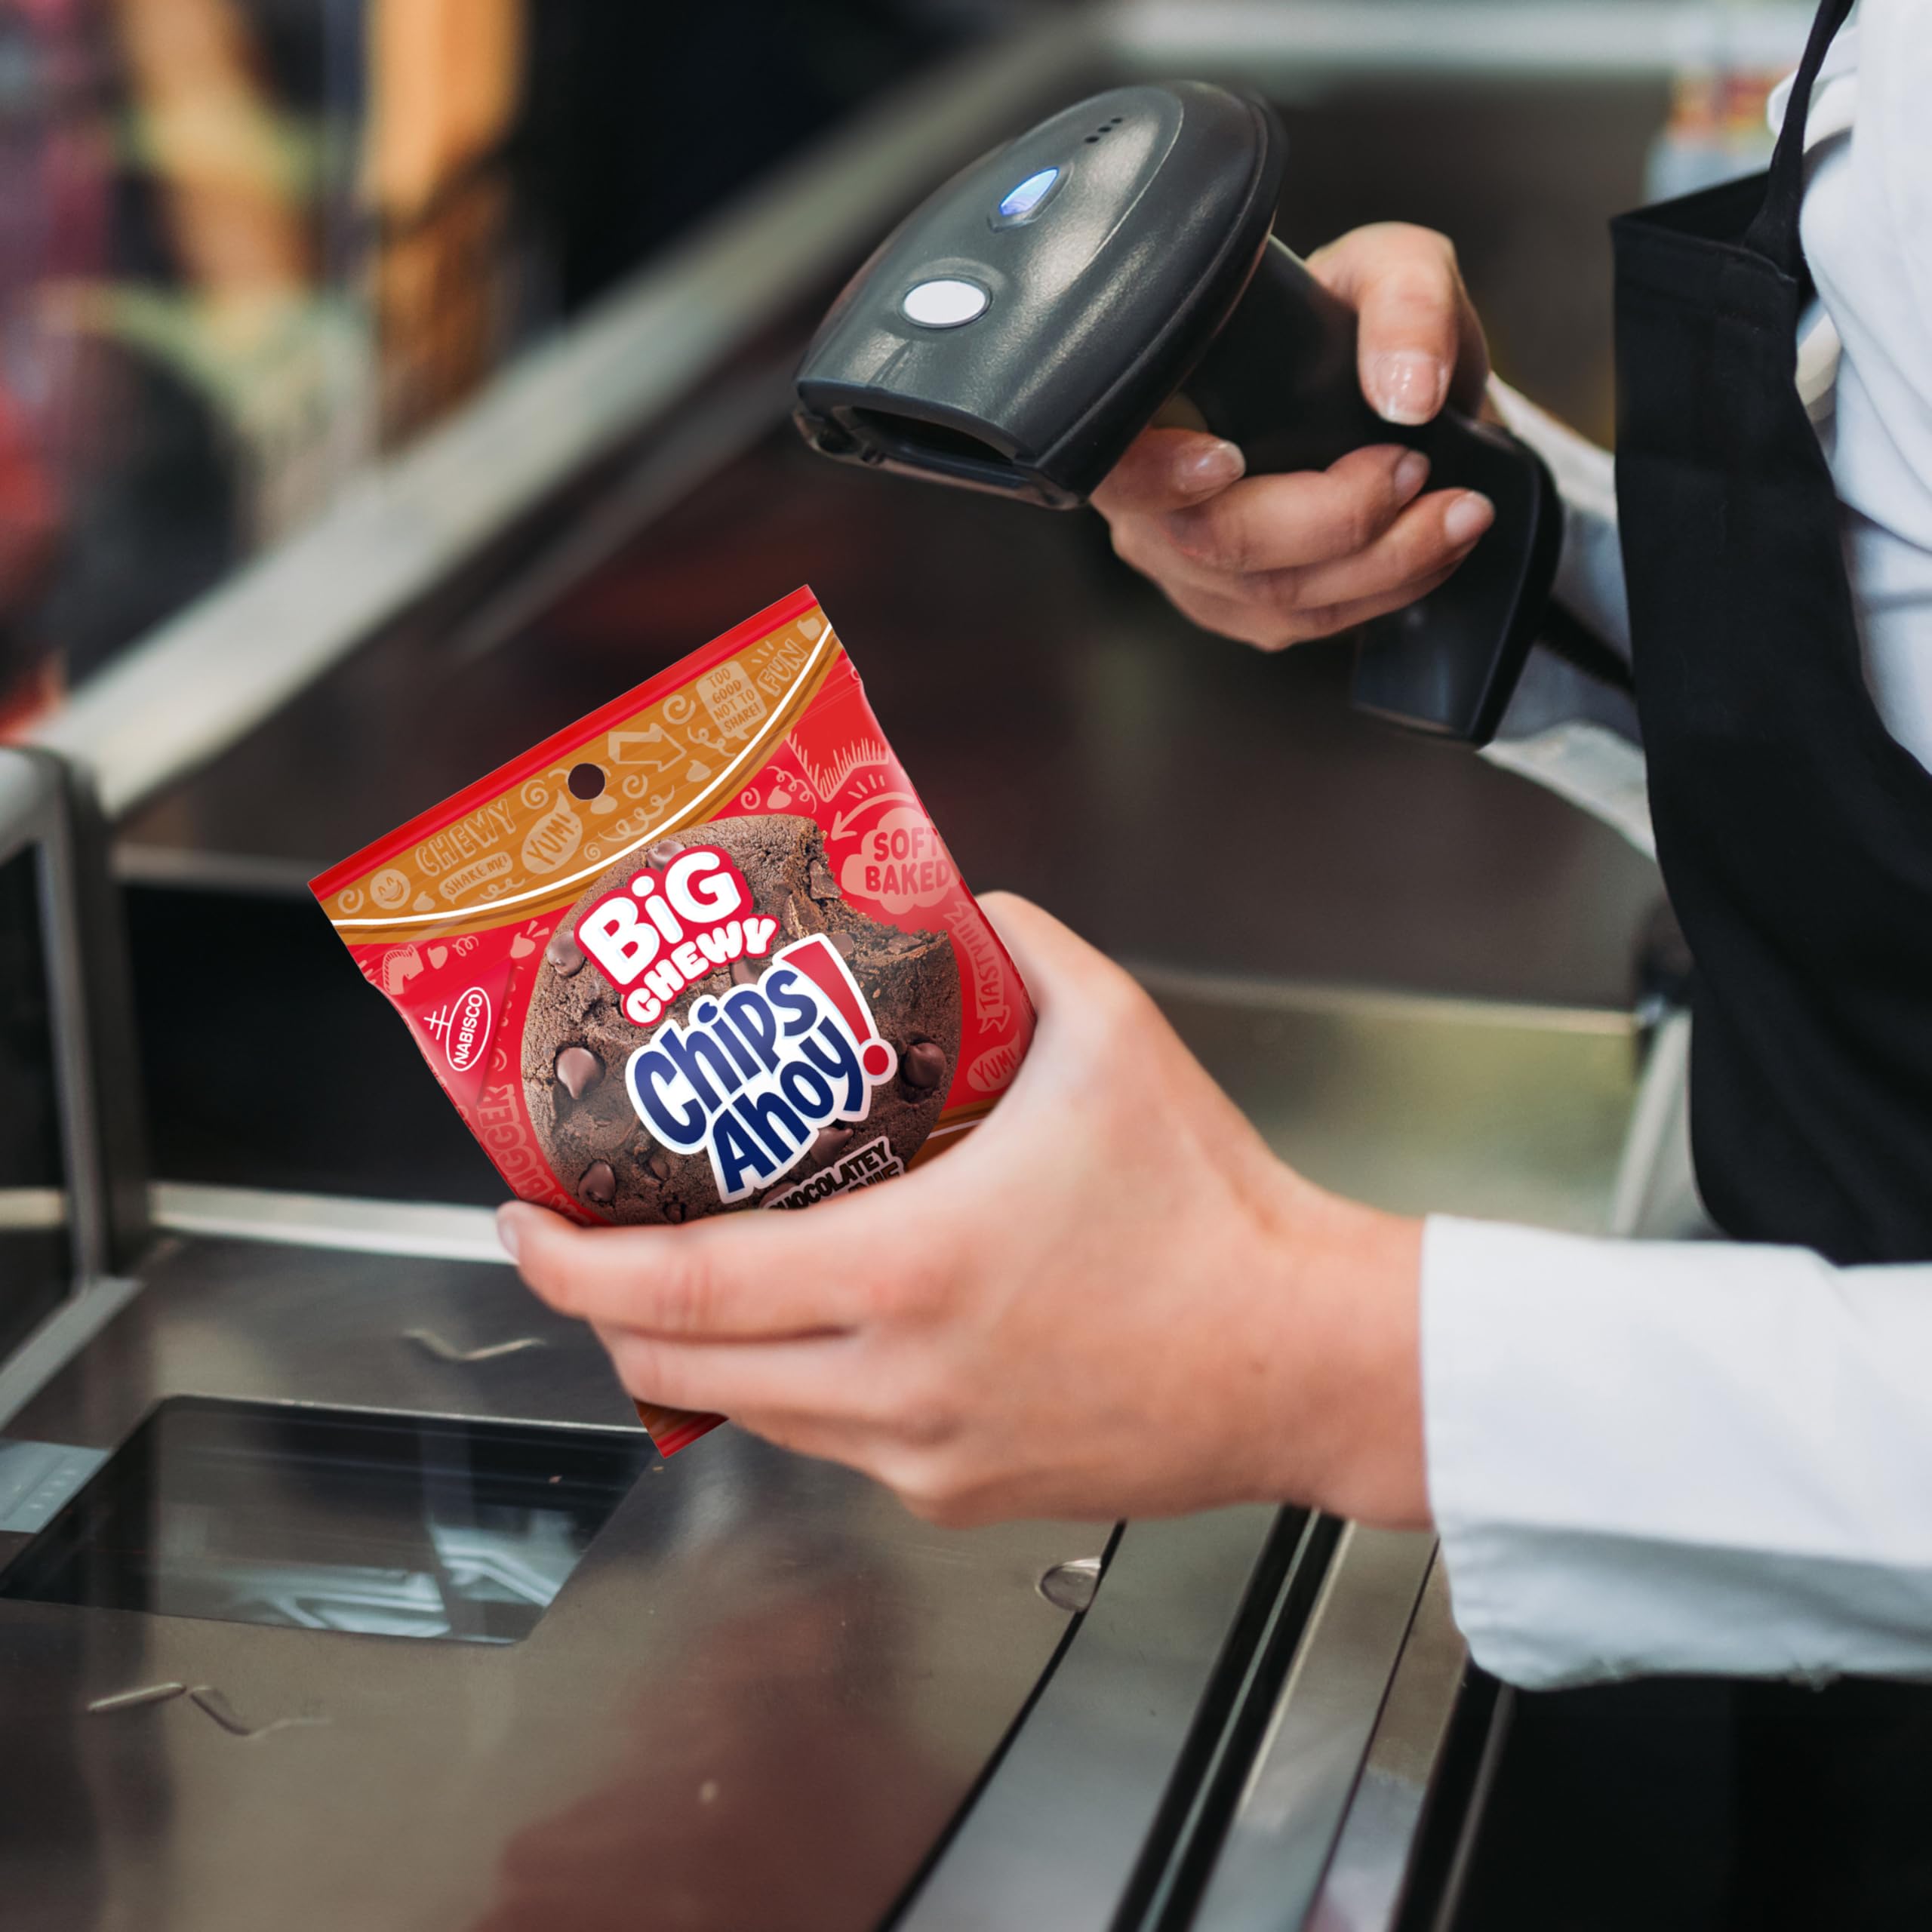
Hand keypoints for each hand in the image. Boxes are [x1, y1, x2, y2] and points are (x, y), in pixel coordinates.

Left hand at [499, 894, 1426, 1529]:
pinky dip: (797, 1389)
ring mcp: (922, 1454)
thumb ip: (1019, 948)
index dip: (569, 1265)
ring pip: (751, 1417)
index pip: (675, 1291)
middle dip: (607, 1312)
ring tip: (700, 1276)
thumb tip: (957, 909)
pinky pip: (836, 1446)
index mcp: (905, 1270)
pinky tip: (828, 1329)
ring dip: (700, 1351)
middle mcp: (893, 1383)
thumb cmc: (1212, 1212)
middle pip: (679, 1371)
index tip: (522, 1221)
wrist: (1302, 1357)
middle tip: (592, 1242)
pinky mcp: (960, 1494)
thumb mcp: (1113, 1036)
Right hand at [1093, 223, 1496, 650]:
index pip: (1111, 461)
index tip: (1229, 459)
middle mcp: (1149, 501)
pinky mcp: (1239, 608)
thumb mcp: (1391, 269)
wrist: (1377, 387)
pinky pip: (1306, 624)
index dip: (1157, 476)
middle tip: (1415, 468)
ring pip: (1271, 599)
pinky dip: (1384, 592)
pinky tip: (1433, 549)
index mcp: (1145, 408)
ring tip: (1459, 512)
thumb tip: (1408, 394)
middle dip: (1333, 520)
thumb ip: (1406, 302)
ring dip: (1381, 564)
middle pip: (1213, 544)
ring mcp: (1188, 565)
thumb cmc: (1355, 322)